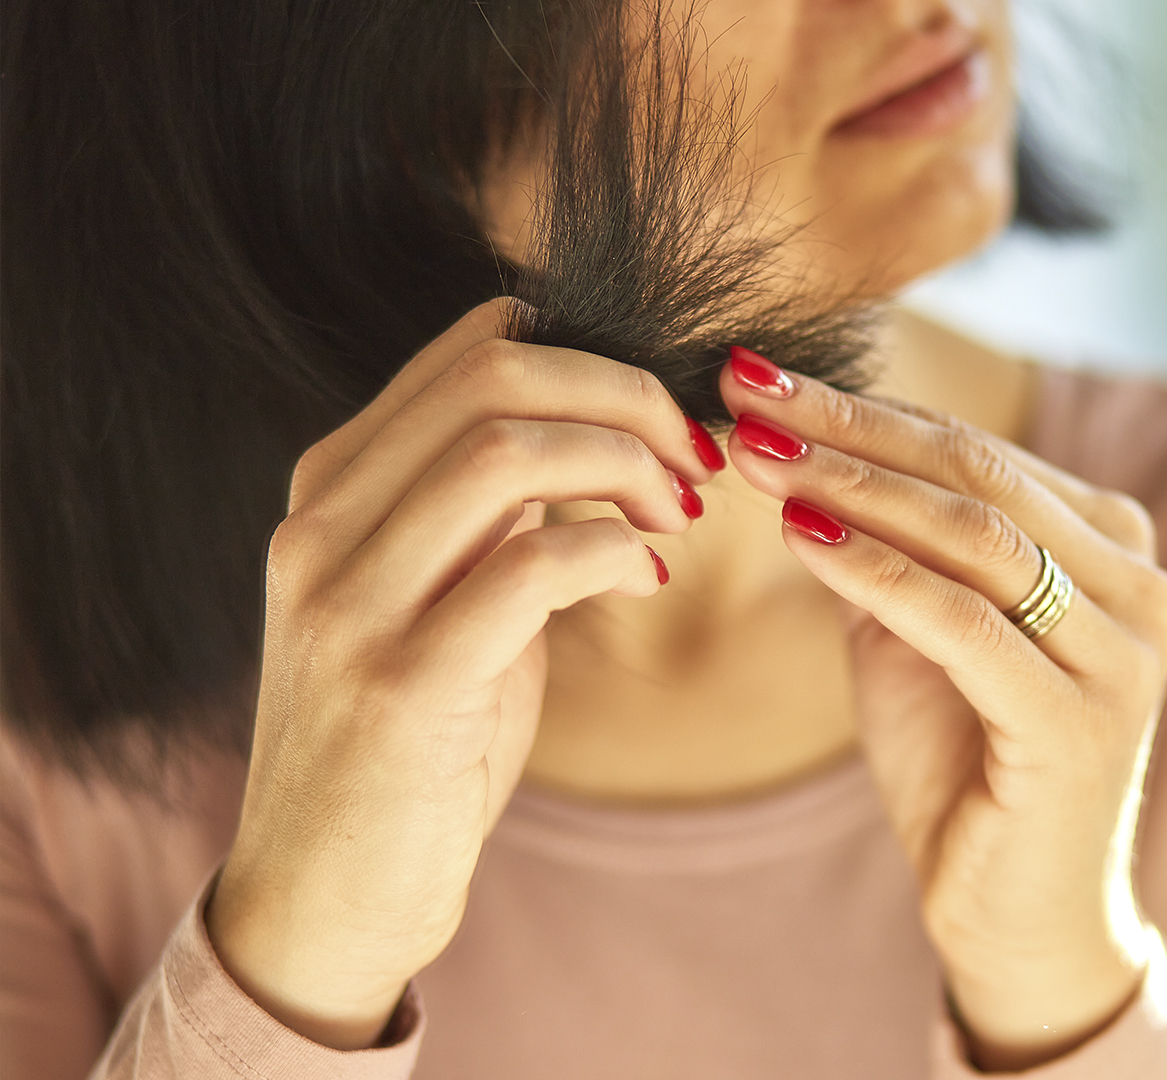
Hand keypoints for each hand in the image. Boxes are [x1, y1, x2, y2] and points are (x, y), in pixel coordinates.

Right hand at [207, 299, 723, 1049]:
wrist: (326, 897)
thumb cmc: (411, 742)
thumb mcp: (442, 599)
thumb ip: (490, 510)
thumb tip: (591, 423)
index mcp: (331, 488)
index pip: (472, 351)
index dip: (594, 359)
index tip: (665, 418)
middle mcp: (321, 527)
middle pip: (493, 381)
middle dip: (625, 398)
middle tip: (694, 458)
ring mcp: (348, 604)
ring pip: (506, 453)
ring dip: (626, 467)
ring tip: (678, 515)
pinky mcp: (398, 684)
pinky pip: (530, 566)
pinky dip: (614, 553)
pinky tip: (649, 580)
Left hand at [718, 349, 1166, 1069]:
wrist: (1014, 918)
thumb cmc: (966, 770)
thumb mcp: (918, 635)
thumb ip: (887, 547)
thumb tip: (800, 448)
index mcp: (1117, 554)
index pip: (980, 453)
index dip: (868, 407)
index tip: (762, 374)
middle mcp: (1143, 590)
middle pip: (980, 477)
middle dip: (852, 426)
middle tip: (748, 388)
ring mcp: (1124, 657)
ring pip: (977, 536)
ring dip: (852, 483)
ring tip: (756, 453)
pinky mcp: (1083, 723)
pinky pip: (965, 621)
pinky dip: (875, 570)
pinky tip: (799, 536)